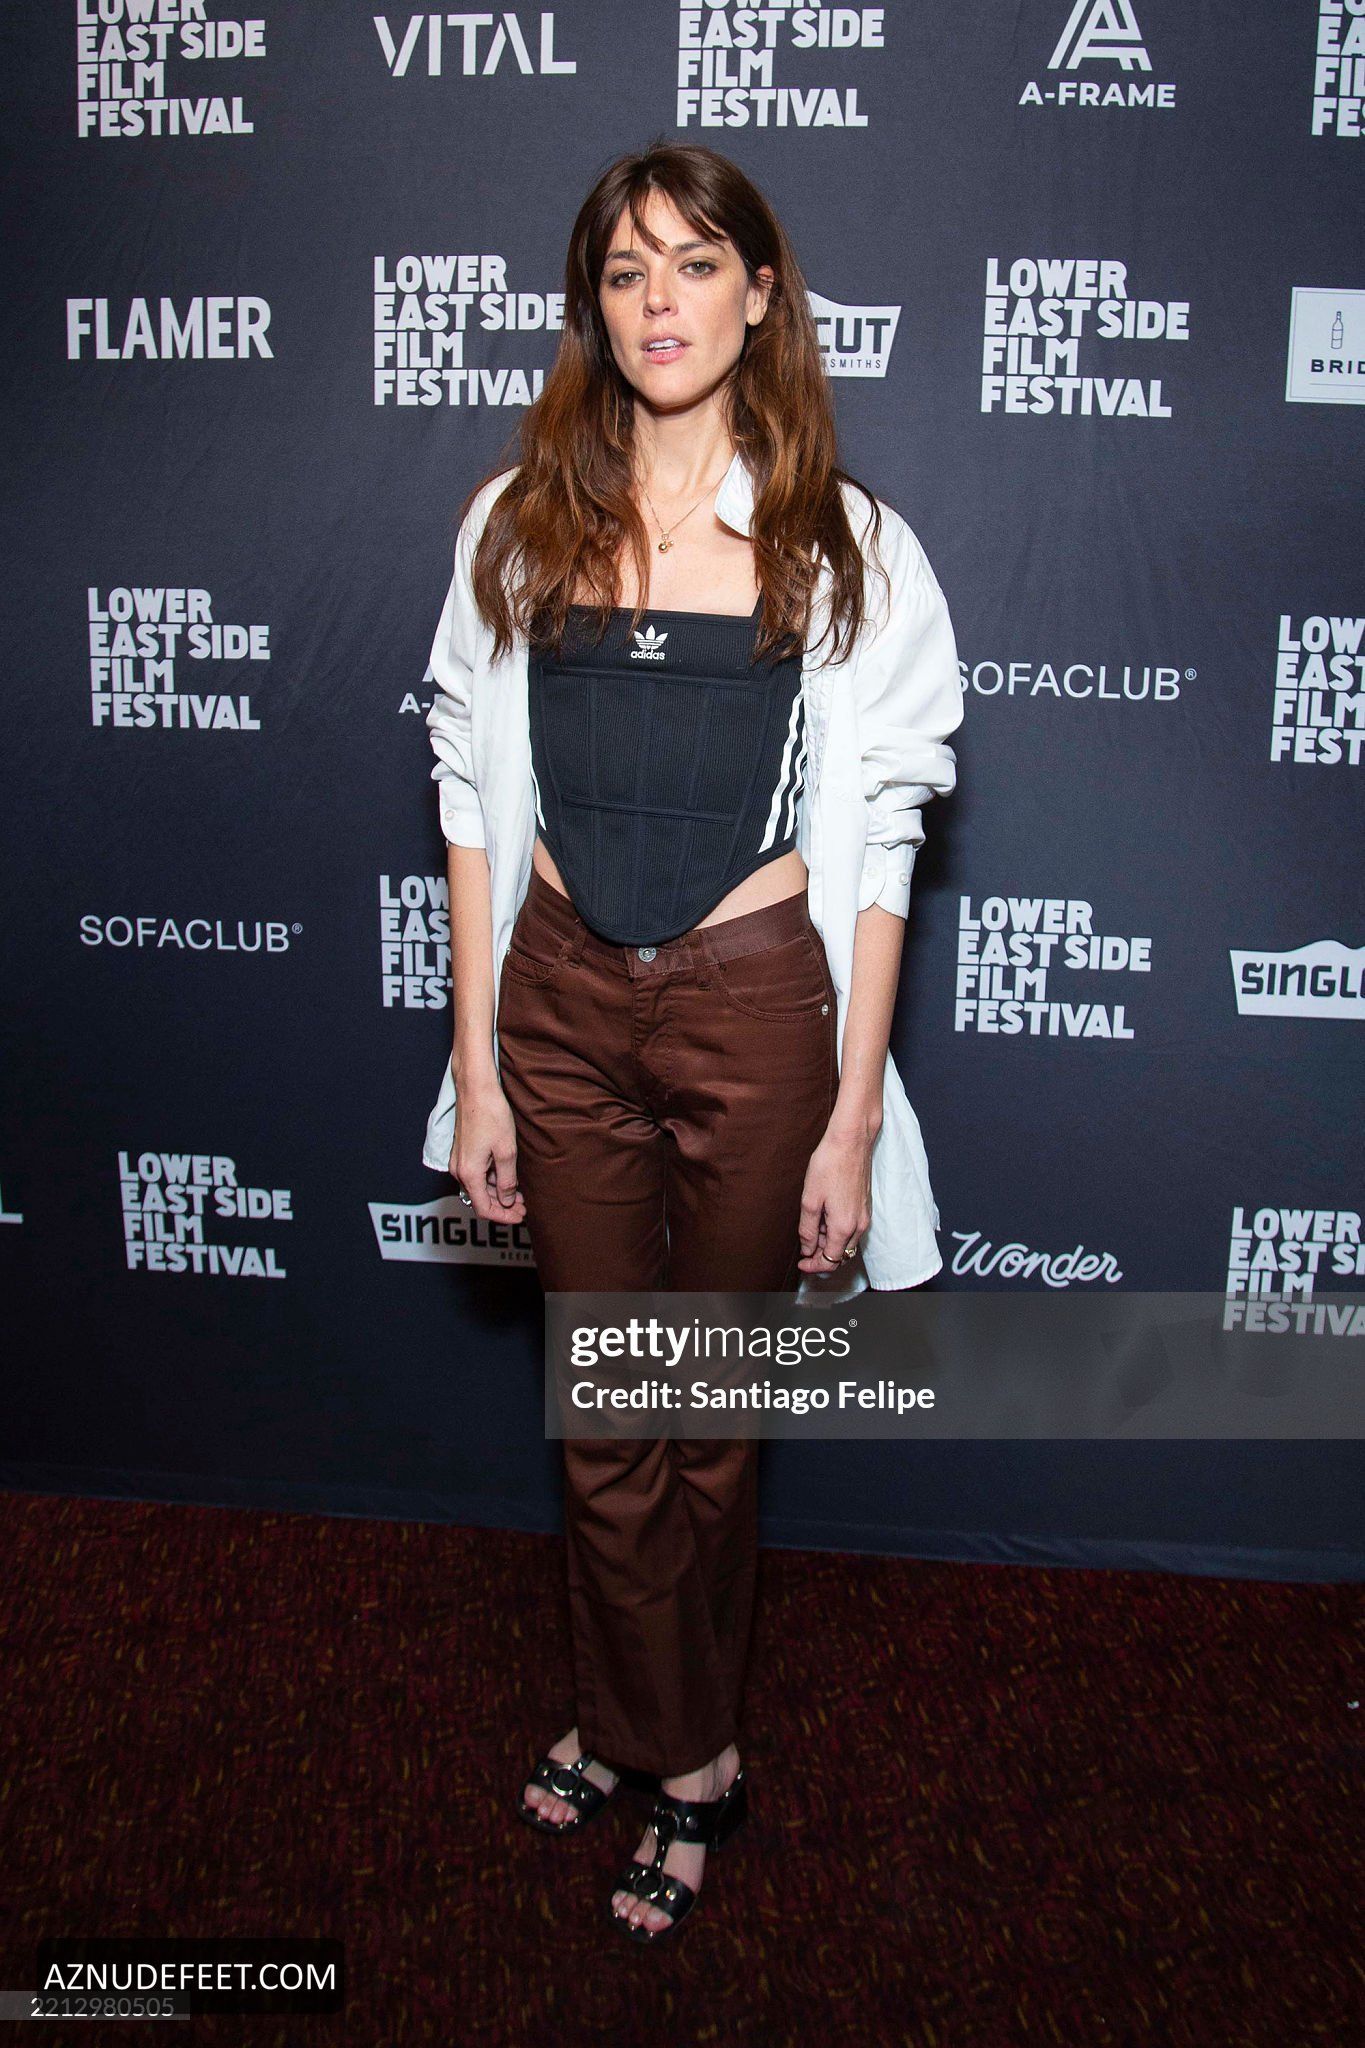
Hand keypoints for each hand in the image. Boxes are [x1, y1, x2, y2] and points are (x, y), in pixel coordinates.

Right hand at [449, 1072, 526, 1225]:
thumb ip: (507, 1180)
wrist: (475, 1088)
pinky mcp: (462, 1151)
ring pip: (478, 1187)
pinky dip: (491, 1181)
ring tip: (520, 1194)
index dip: (503, 1217)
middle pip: (480, 1200)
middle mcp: (459, 1170)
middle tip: (524, 1208)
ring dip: (498, 1193)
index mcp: (469, 1174)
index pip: (484, 1209)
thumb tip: (508, 1200)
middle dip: (502, 1207)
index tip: (520, 1217)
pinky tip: (506, 1178)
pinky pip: (475, 1174)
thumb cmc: (491, 1115)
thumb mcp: (506, 1151)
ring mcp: (458, 1160)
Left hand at [796, 1112, 875, 1273]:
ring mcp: (865, 1215)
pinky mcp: (866, 1205)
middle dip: (822, 1255)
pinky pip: (852, 1228)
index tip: (801, 1264)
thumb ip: (808, 1229)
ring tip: (812, 1227)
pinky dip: (838, 1230)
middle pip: (841, 1255)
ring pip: (847, 1242)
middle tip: (804, 1246)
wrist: (851, 1141)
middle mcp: (859, 1225)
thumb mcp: (810, 1200)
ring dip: (830, 1242)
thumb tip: (808, 1249)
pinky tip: (824, 1216)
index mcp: (844, 1227)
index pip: (831, 1261)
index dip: (814, 1266)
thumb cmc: (829, 1165)